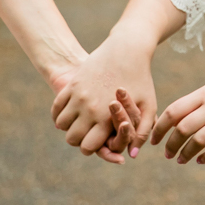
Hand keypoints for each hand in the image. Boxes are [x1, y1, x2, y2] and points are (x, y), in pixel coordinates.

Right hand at [51, 34, 156, 162]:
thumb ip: (142, 132)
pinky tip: (69, 114)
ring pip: (61, 124)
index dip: (91, 149)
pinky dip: (59, 114)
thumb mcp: (148, 106)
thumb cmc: (141, 79)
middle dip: (78, 140)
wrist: (127, 49)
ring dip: (68, 127)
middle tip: (86, 135)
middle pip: (71, 139)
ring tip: (78, 124)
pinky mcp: (72, 84)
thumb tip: (131, 156)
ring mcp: (78, 95)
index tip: (96, 143)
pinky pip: (56, 107)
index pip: (88, 147)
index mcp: (106, 117)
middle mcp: (89, 108)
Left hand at [153, 66, 204, 164]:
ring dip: (185, 154)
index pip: (174, 111)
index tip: (155, 139)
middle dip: (171, 144)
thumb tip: (175, 119)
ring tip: (180, 160)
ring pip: (198, 142)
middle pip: (182, 129)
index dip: (160, 128)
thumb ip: (197, 102)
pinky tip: (200, 160)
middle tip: (167, 154)